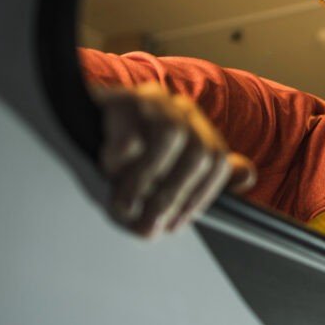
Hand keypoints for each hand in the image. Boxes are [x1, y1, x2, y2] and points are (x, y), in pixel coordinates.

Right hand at [91, 83, 256, 237]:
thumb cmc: (127, 158)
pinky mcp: (118, 99)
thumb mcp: (167, 172)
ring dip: (147, 179)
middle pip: (198, 152)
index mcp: (196, 127)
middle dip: (174, 195)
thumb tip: (247, 176)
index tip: (176, 224)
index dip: (200, 197)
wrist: (77, 121)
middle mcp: (180, 110)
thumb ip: (203, 177)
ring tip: (126, 205)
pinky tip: (110, 170)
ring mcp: (151, 101)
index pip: (217, 161)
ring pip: (169, 137)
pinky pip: (130, 126)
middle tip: (148, 225)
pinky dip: (122, 153)